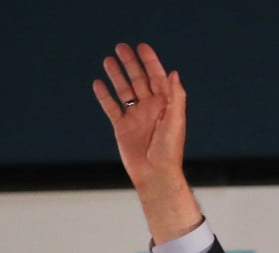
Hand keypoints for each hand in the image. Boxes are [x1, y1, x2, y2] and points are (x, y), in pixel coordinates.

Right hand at [94, 43, 200, 242]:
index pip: (157, 78)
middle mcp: (150, 108)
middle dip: (131, 63)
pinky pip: (111, 108)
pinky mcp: (122, 127)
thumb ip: (175, 97)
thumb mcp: (175, 121)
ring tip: (108, 60)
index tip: (142, 47)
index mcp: (165, 105)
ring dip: (117, 75)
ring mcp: (135, 117)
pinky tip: (98, 83)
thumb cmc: (169, 150)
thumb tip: (174, 73)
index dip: (150, 62)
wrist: (155, 174)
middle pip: (139, 80)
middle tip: (121, 47)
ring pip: (124, 91)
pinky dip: (104, 96)